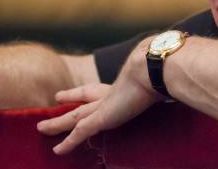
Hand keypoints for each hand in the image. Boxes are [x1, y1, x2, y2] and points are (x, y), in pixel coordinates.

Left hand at [37, 39, 162, 154]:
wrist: (151, 68)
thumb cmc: (159, 69)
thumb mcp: (159, 75)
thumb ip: (163, 78)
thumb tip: (177, 75)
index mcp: (120, 85)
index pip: (98, 88)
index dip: (85, 89)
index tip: (75, 89)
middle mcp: (108, 94)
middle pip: (82, 99)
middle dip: (69, 100)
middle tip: (56, 98)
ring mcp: (103, 106)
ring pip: (73, 117)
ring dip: (57, 123)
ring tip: (41, 128)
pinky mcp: (101, 118)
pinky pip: (79, 134)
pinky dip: (68, 142)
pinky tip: (58, 151)